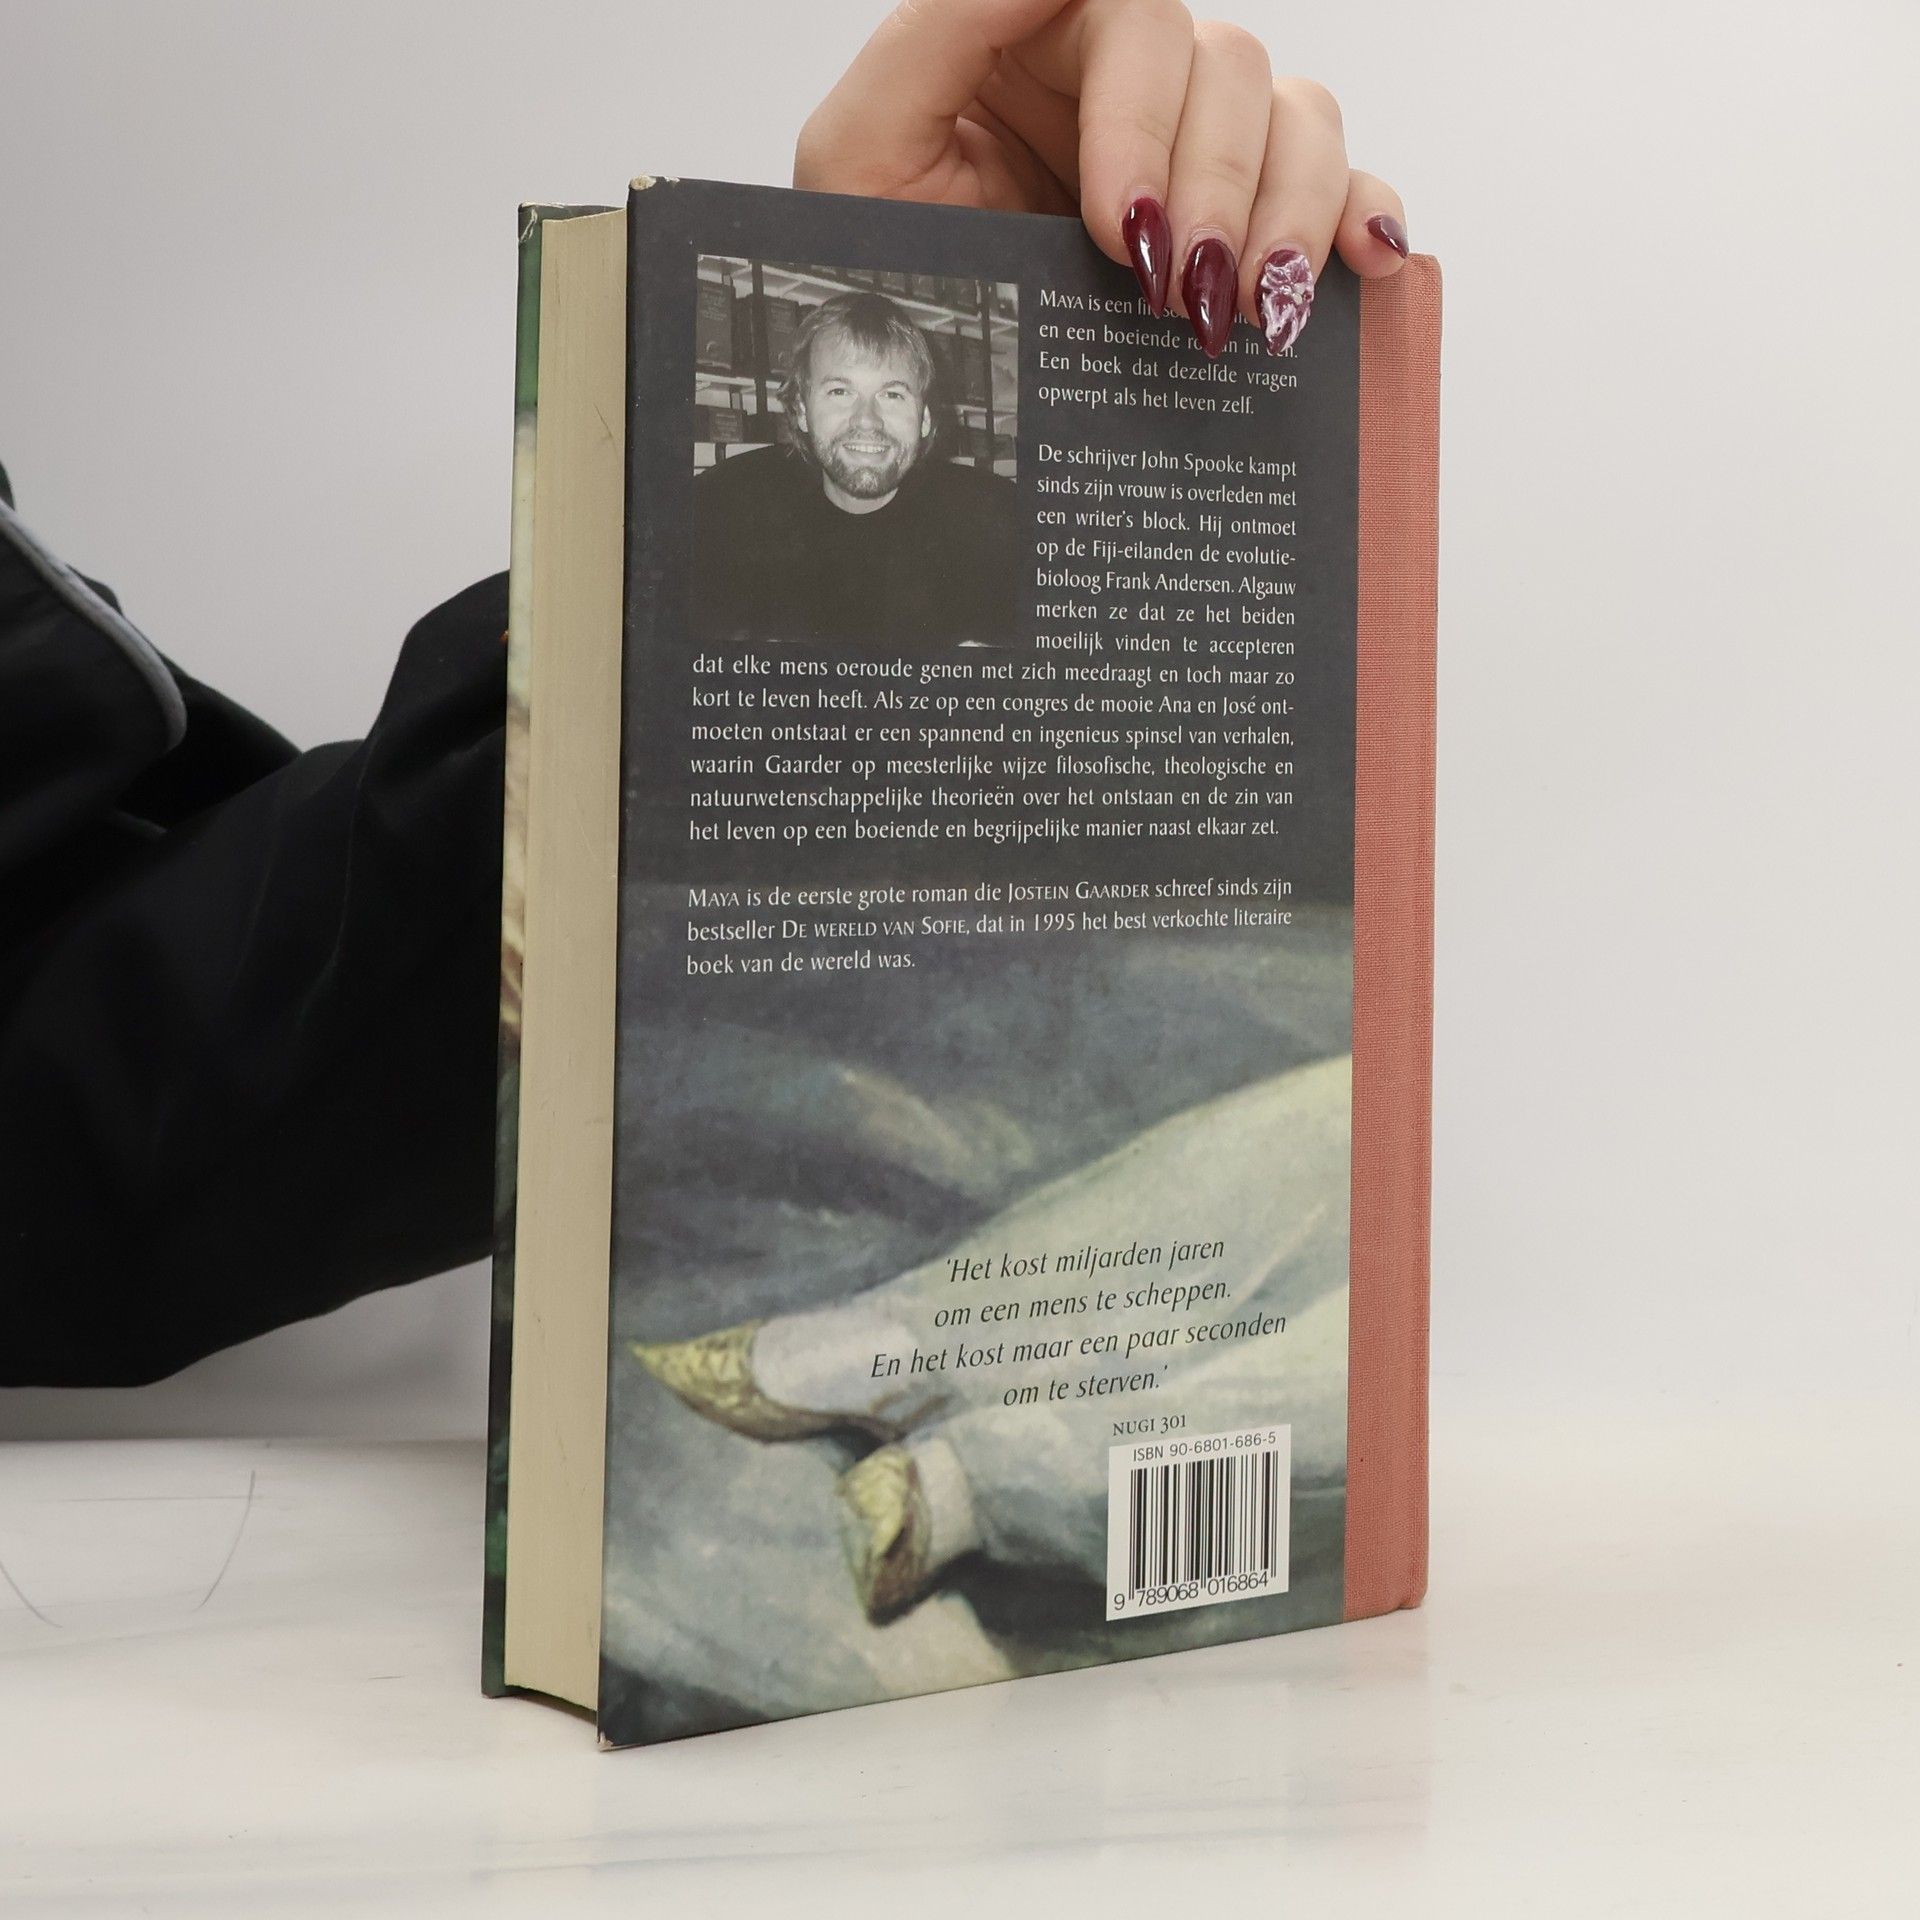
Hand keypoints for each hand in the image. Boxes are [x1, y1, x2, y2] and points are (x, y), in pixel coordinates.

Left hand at [795, 0, 1409, 358]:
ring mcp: (1193, 159)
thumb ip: (941, 28)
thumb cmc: (873, 284)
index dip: (1146, 116)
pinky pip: (1341, 189)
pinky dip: (1362, 217)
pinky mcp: (1242, 231)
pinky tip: (1355, 268)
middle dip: (1218, 187)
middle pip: (1229, 67)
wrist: (910, 408)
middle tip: (1185, 295)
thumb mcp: (859, 153)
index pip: (1136, 16)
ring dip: (1292, 211)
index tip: (1122, 228)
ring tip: (1254, 308)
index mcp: (1039, 48)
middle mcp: (1125, 91)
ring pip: (1297, 118)